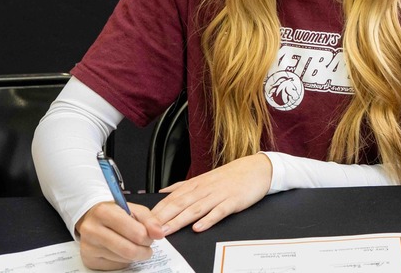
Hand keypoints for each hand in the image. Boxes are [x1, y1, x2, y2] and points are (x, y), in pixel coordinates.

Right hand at [75, 202, 165, 270]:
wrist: (91, 218)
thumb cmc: (115, 213)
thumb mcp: (133, 209)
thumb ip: (150, 220)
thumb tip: (159, 234)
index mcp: (104, 212)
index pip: (136, 232)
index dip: (148, 237)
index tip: (152, 236)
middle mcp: (92, 230)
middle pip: (129, 250)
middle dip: (144, 250)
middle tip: (147, 246)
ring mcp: (88, 247)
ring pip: (123, 259)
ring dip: (134, 255)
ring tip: (132, 244)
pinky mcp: (88, 260)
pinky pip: (115, 266)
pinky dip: (123, 260)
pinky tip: (120, 250)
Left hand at [151, 153, 272, 233]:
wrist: (257, 169)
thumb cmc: (231, 176)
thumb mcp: (204, 178)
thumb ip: (183, 186)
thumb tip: (163, 192)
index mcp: (196, 184)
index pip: (172, 198)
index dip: (157, 210)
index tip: (143, 221)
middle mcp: (205, 189)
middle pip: (180, 204)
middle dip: (163, 217)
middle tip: (149, 229)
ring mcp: (219, 195)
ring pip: (196, 209)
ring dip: (180, 220)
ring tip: (167, 231)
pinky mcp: (233, 201)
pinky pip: (218, 212)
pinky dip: (208, 220)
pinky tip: (199, 228)